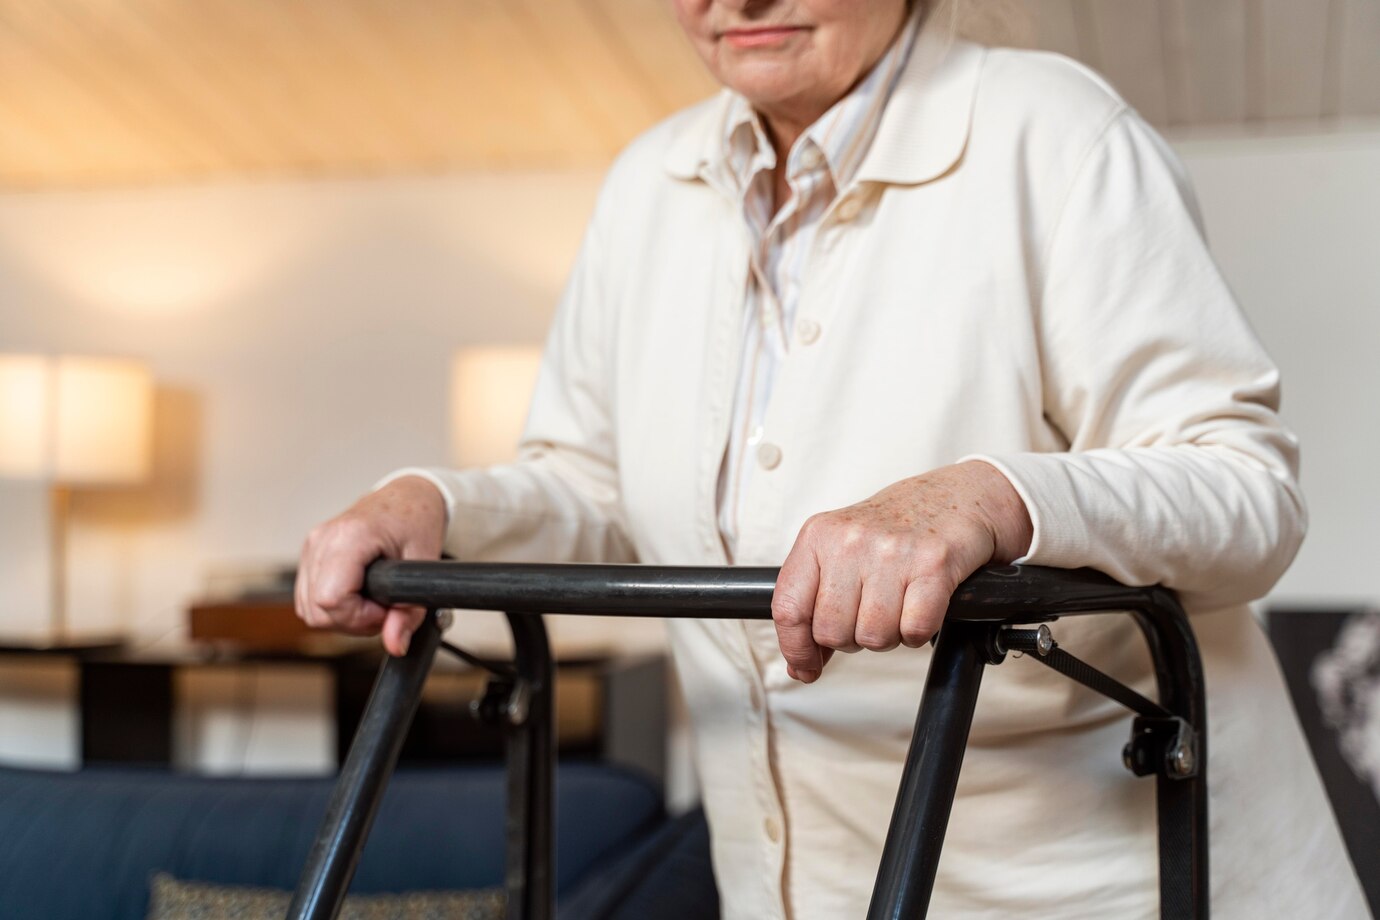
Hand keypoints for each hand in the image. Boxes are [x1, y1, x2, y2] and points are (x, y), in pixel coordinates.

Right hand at [295, 476, 446, 655]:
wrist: (407, 498)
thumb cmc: (416, 520)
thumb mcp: (424, 564)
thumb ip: (410, 610)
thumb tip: (395, 644)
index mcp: (350, 536)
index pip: (331, 598)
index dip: (360, 616)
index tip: (385, 609)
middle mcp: (322, 540)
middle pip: (317, 610)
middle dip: (353, 620)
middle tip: (384, 606)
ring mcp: (311, 547)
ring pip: (309, 610)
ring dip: (344, 616)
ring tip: (374, 599)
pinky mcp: (309, 555)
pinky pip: (308, 599)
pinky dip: (334, 607)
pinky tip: (359, 594)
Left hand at [771, 461, 1032, 682]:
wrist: (956, 497)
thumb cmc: (895, 529)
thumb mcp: (841, 549)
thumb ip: (815, 600)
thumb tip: (802, 664)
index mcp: (817, 536)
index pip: (788, 609)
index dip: (795, 648)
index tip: (806, 667)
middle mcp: (850, 540)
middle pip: (832, 631)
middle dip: (852, 638)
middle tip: (870, 615)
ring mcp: (891, 551)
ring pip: (874, 637)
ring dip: (889, 636)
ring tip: (897, 606)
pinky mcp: (934, 564)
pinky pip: (914, 630)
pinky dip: (919, 632)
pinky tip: (920, 606)